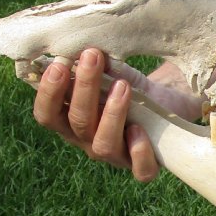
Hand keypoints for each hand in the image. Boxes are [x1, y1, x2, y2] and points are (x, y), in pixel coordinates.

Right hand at [32, 48, 159, 181]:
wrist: (168, 101)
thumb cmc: (129, 86)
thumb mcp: (111, 72)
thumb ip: (93, 66)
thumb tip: (78, 46)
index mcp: (71, 121)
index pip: (47, 115)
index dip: (48, 93)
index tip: (59, 65)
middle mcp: (88, 141)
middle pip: (77, 122)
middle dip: (84, 87)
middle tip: (92, 57)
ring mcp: (116, 156)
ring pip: (104, 144)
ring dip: (111, 113)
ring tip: (122, 86)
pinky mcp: (144, 164)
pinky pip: (140, 170)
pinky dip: (139, 151)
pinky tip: (139, 129)